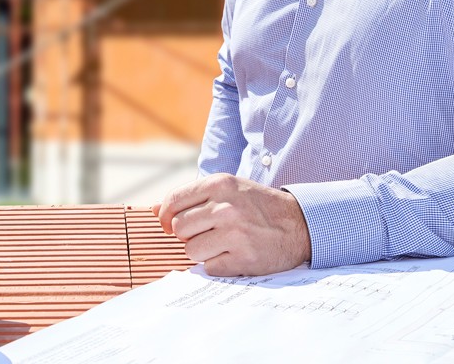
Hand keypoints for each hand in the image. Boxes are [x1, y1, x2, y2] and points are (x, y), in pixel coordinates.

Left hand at [154, 173, 311, 275]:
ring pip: (191, 250)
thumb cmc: (258, 206)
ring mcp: (235, 234)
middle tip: (205, 233)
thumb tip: (155, 210)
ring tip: (220, 244)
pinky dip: (217, 265)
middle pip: (180, 228)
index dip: (166, 216)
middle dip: (187, 234)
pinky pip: (210, 268)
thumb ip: (193, 197)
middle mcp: (226, 207)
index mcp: (221, 184)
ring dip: (202, 251)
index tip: (170, 224)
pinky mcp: (243, 259)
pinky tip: (233, 254)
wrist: (299, 224)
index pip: (173, 201)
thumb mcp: (229, 189)